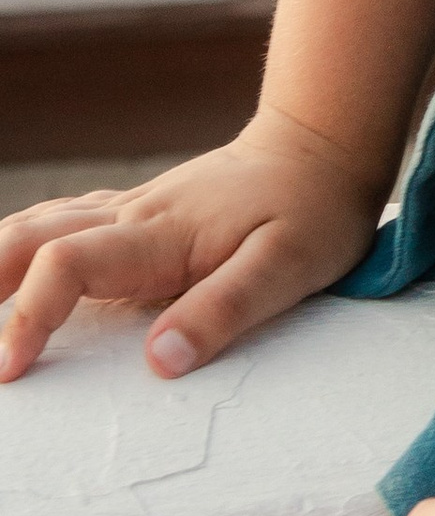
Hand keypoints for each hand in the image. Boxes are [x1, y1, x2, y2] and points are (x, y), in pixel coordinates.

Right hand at [0, 112, 384, 382]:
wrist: (323, 146)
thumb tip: (158, 361)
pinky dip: (25, 244)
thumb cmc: (314, 209)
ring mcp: (131, 207)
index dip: (31, 316)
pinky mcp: (138, 210)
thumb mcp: (289, 266)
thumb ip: (224, 310)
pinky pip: (64, 219)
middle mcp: (132, 215)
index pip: (67, 264)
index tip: (12, 370)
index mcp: (161, 235)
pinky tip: (12, 268)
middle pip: (30, 236)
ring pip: (39, 222)